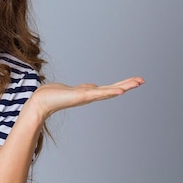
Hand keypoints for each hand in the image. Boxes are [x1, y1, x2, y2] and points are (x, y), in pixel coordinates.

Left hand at [28, 77, 144, 119]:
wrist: (40, 102)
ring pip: (109, 90)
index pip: (109, 88)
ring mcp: (87, 96)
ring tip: (137, 82)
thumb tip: (93, 86)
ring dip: (124, 86)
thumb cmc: (53, 96)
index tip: (134, 81)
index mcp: (89, 93)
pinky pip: (99, 94)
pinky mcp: (82, 96)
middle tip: (142, 80)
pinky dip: (110, 92)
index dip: (122, 85)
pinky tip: (120, 90)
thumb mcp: (73, 89)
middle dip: (128, 85)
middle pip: (113, 89)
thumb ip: (84, 89)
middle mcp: (90, 95)